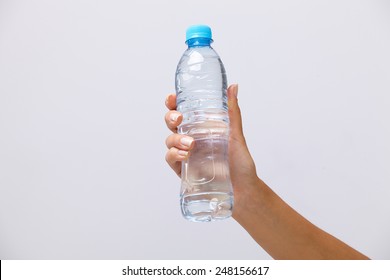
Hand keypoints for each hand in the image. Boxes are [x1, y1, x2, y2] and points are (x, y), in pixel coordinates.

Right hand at [164, 84, 258, 216]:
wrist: (243, 191)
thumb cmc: (241, 164)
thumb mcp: (236, 135)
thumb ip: (232, 112)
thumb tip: (233, 86)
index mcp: (201, 128)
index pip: (182, 112)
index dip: (173, 103)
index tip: (172, 98)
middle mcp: (191, 140)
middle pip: (171, 124)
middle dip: (170, 117)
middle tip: (179, 118)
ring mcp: (186, 155)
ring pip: (169, 141)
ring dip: (175, 138)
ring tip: (190, 143)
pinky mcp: (183, 171)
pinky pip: (171, 159)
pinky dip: (174, 155)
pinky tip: (185, 155)